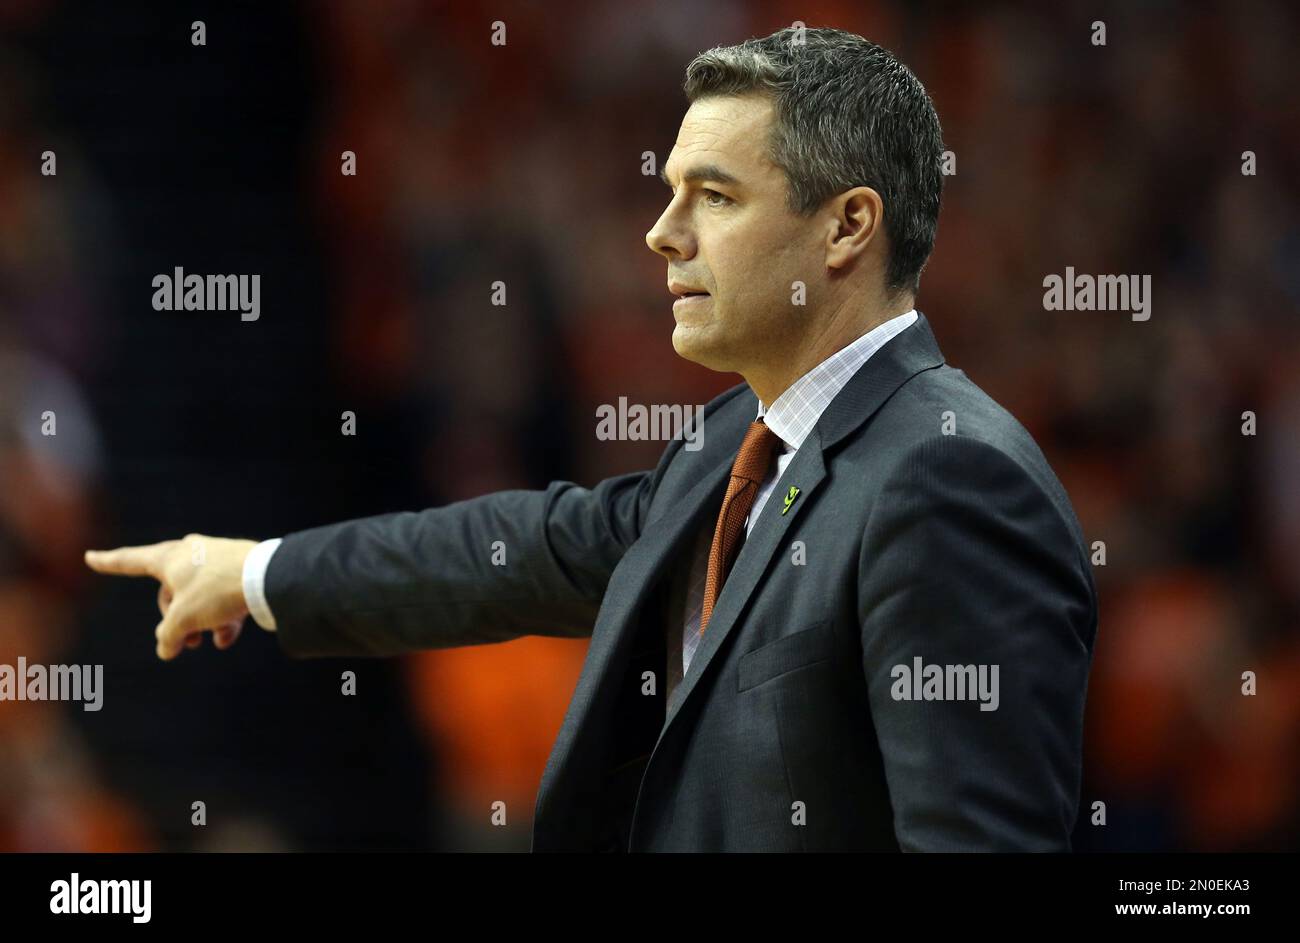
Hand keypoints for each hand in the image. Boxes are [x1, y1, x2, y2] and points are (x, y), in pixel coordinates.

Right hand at [84, 535, 257, 660]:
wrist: (268, 578)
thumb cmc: (217, 591)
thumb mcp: (183, 618)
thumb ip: (168, 635)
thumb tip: (167, 649)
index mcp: (169, 557)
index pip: (130, 560)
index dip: (109, 562)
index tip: (91, 557)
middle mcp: (191, 552)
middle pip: (170, 593)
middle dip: (176, 621)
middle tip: (186, 643)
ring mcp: (216, 559)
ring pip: (198, 598)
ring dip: (201, 623)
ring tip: (211, 641)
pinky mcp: (239, 570)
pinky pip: (221, 598)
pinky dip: (221, 618)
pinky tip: (228, 637)